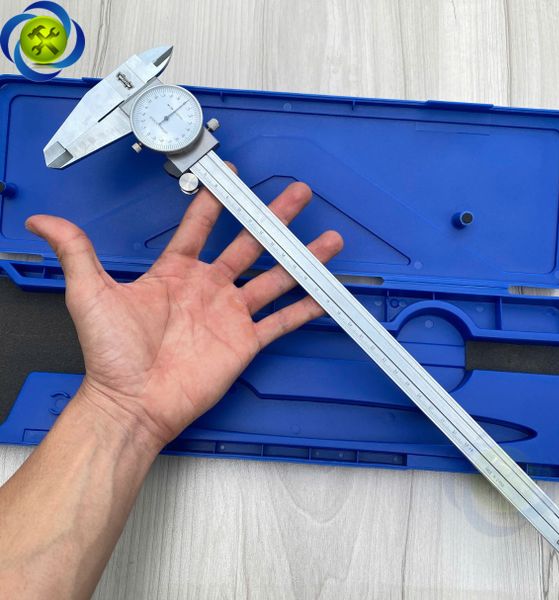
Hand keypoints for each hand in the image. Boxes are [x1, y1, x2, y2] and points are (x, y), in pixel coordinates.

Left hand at [26, 170, 342, 448]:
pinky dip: (304, 309)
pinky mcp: (245, 342)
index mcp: (176, 273)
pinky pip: (281, 321)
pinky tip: (324, 295)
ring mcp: (230, 314)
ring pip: (275, 279)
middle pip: (249, 244)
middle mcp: (208, 288)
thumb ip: (77, 253)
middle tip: (296, 196)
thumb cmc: (111, 355)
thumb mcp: (90, 294)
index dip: (214, 201)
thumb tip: (43, 222)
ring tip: (326, 242)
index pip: (200, 227)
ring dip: (301, 260)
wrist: (132, 403)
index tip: (227, 177)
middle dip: (274, 218)